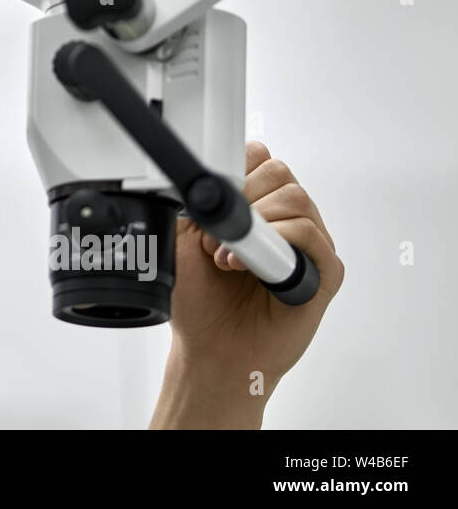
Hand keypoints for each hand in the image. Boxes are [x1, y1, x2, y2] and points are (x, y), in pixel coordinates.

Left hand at [149, 141, 344, 427]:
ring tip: (225, 257)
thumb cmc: (199, 298)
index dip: (235, 171)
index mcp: (259, 206)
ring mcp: (309, 247)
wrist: (209, 349)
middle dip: (241, 198)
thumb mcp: (183, 235)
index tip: (212, 198)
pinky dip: (275, 242)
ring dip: (254, 223)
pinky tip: (245, 266)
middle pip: (280, 173)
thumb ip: (197, 198)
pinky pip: (310, 236)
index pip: (261, 159)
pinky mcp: (324, 275)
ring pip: (295, 199)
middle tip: (214, 235)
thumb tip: (204, 169)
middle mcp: (287, 221)